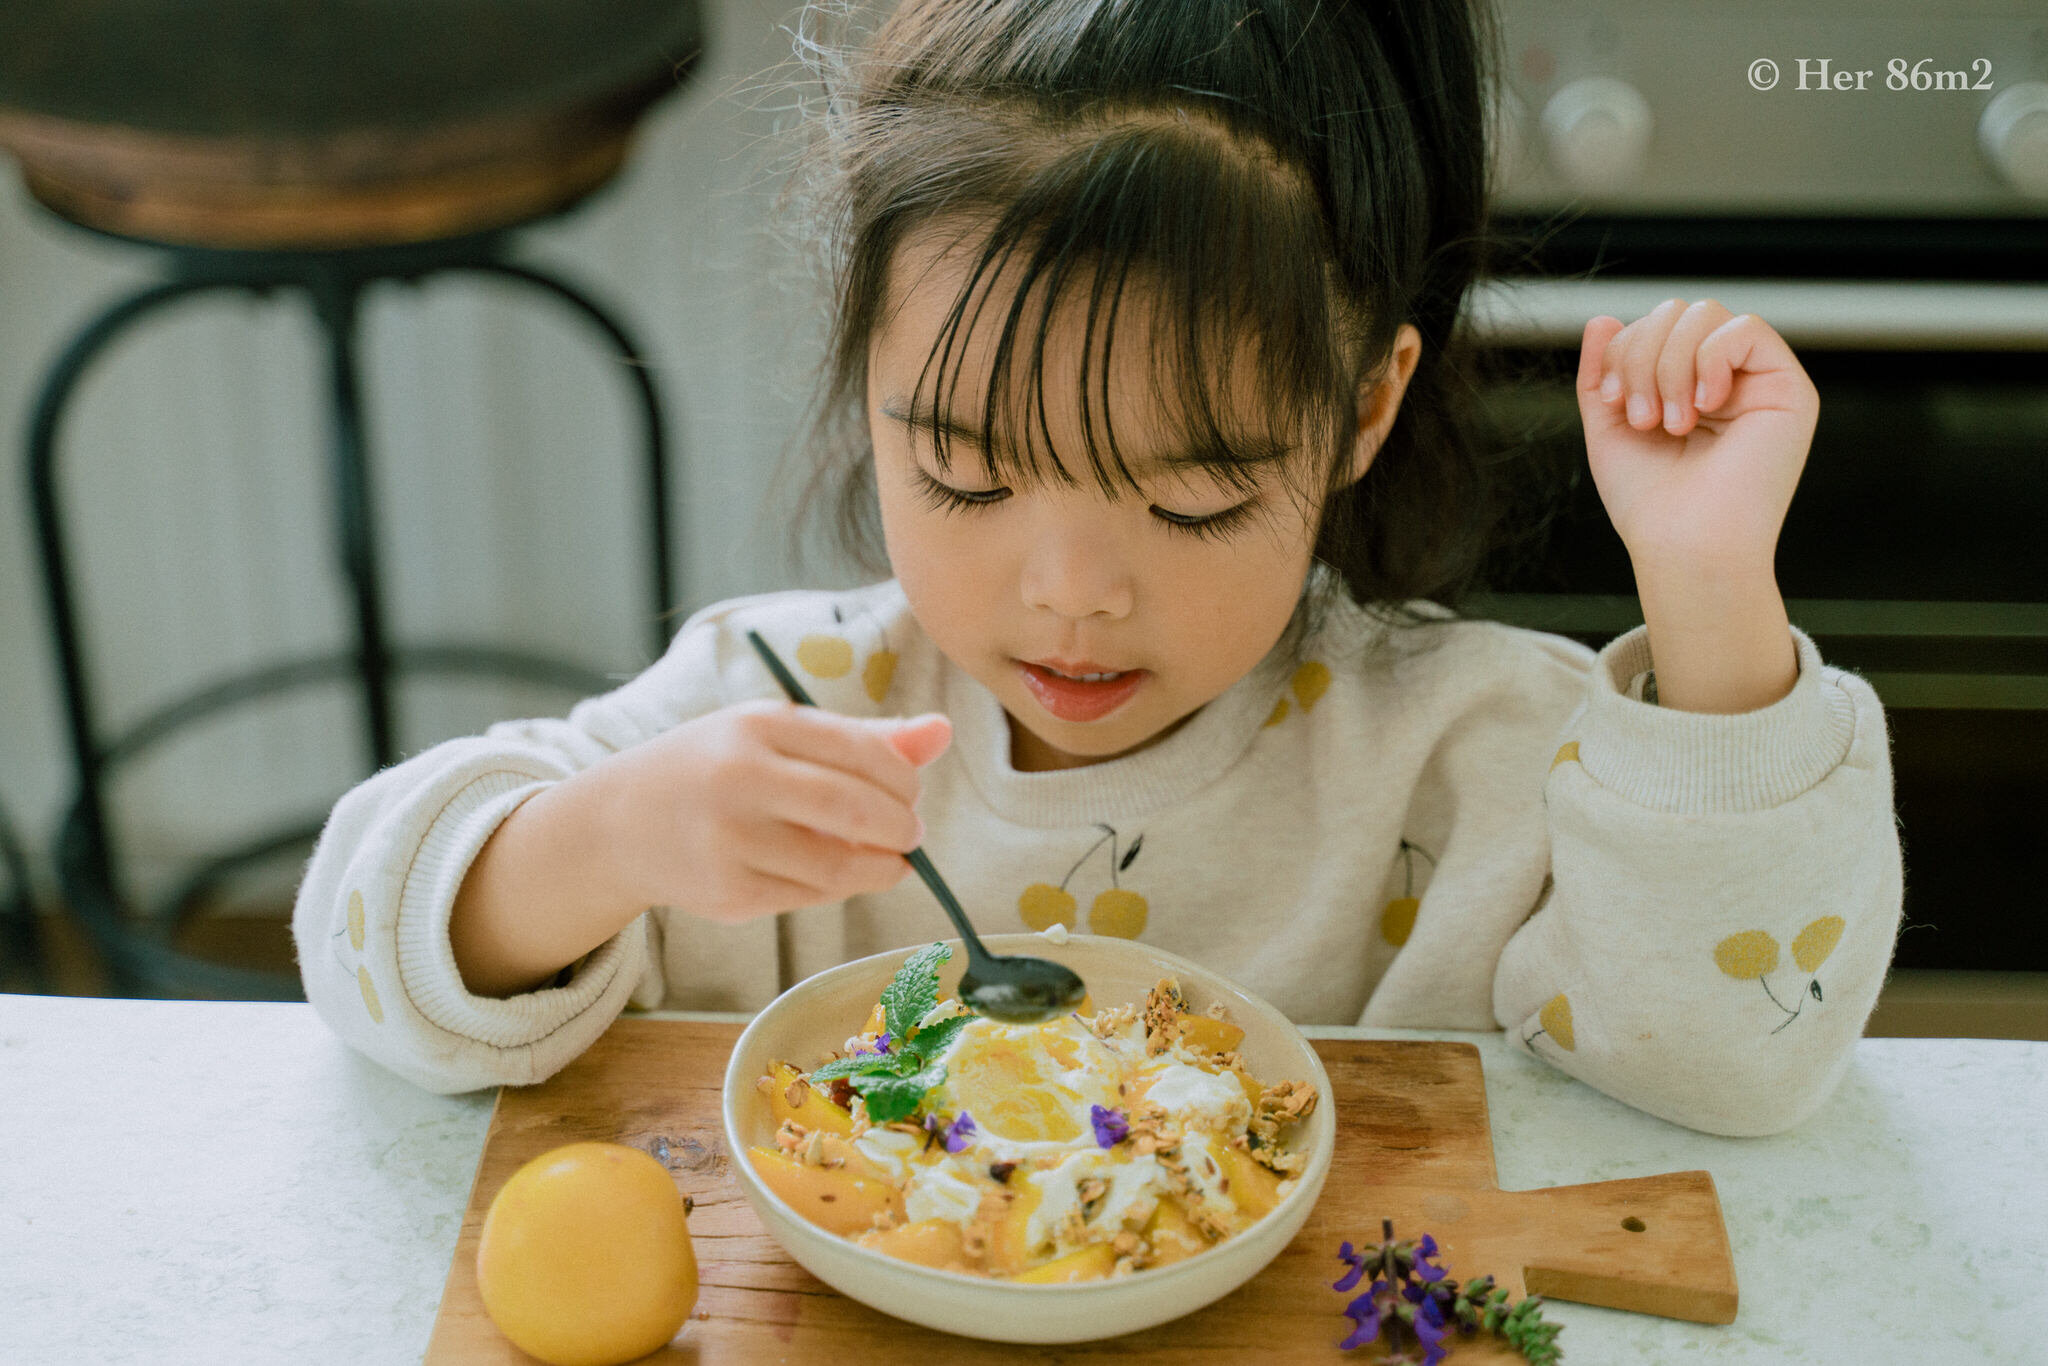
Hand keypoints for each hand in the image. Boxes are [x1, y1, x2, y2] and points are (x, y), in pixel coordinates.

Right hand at [601, 699, 952, 924]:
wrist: (622, 822)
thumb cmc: (716, 768)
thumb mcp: (776, 735)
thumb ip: (860, 738)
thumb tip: (943, 732)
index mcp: (757, 726)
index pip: (860, 750)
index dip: (904, 778)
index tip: (912, 792)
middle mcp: (740, 780)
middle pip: (853, 809)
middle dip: (902, 826)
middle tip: (912, 832)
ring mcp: (730, 841)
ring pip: (837, 865)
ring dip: (882, 867)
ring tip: (890, 859)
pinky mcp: (727, 894)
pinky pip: (809, 897)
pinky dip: (842, 888)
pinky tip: (844, 875)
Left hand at [1576, 299, 1817, 578]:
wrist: (1684, 547)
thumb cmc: (1651, 503)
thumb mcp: (1609, 427)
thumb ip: (1603, 372)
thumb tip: (1601, 319)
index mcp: (1684, 385)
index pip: (1653, 326)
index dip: (1623, 351)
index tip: (1616, 404)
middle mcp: (1724, 378)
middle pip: (1678, 312)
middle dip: (1643, 357)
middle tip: (1645, 419)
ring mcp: (1757, 381)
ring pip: (1706, 314)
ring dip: (1670, 365)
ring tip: (1672, 423)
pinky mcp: (1788, 389)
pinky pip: (1746, 328)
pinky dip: (1710, 359)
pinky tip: (1705, 406)